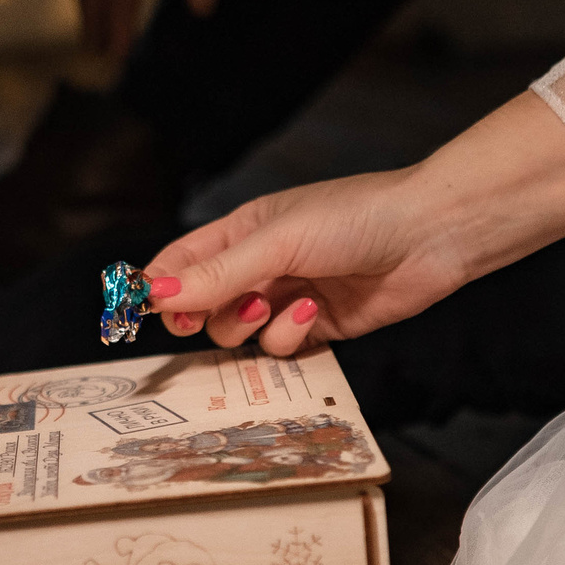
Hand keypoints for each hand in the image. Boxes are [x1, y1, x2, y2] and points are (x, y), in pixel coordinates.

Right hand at [142, 169, 471, 356]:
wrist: (431, 234)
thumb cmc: (356, 216)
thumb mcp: (278, 240)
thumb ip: (217, 273)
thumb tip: (154, 295)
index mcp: (242, 231)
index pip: (179, 263)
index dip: (153, 287)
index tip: (132, 311)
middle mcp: (260, 265)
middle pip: (200, 306)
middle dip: (200, 315)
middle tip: (200, 320)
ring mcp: (287, 298)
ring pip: (237, 333)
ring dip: (248, 326)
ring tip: (277, 304)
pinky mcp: (317, 327)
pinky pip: (279, 347)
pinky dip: (288, 336)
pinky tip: (313, 312)